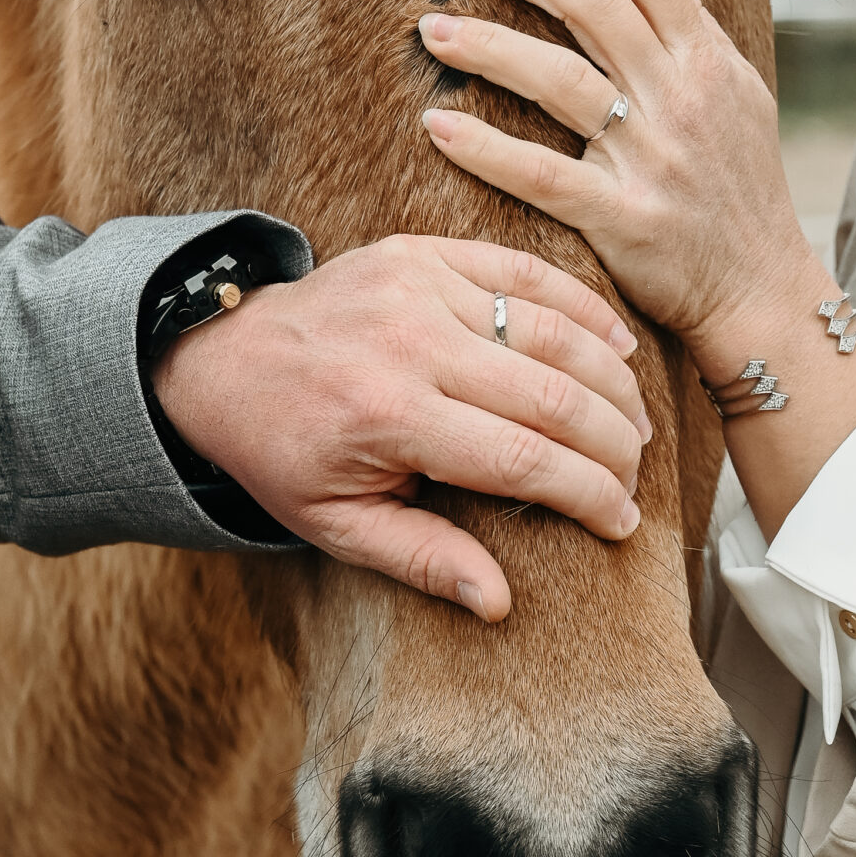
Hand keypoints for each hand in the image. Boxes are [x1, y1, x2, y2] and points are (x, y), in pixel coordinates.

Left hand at [151, 234, 647, 621]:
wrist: (220, 358)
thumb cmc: (283, 451)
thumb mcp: (334, 523)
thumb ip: (419, 558)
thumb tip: (497, 603)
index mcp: (388, 416)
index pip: (523, 459)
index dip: (588, 495)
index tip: (621, 523)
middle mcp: (410, 342)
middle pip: (553, 395)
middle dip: (613, 445)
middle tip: (635, 479)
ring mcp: (419, 286)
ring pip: (552, 330)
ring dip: (610, 381)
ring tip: (635, 426)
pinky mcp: (424, 253)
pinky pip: (525, 272)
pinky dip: (583, 308)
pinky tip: (617, 346)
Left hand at [417, 0, 816, 380]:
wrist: (763, 290)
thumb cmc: (738, 192)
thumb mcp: (736, 99)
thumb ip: (686, 42)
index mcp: (708, 61)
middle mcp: (682, 99)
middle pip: (593, 7)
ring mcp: (653, 159)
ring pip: (558, 81)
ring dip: (488, 47)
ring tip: (433, 28)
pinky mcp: (623, 220)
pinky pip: (543, 175)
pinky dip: (486, 148)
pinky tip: (439, 125)